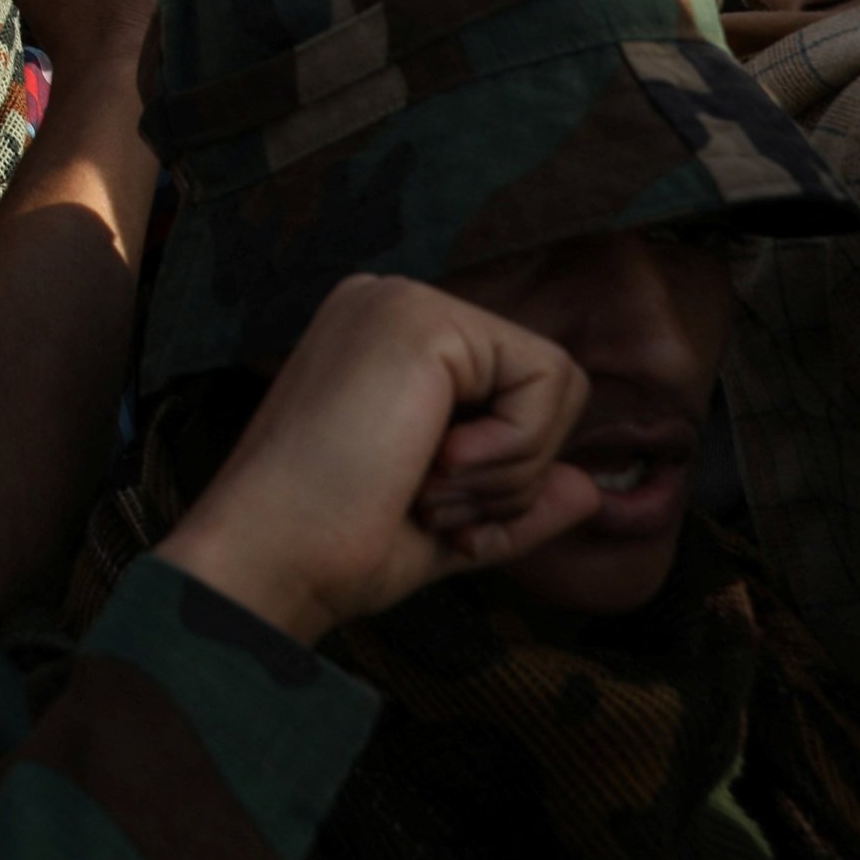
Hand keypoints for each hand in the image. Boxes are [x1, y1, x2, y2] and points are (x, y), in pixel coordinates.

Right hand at [152, 273, 600, 643]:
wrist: (273, 555)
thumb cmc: (333, 547)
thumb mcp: (444, 525)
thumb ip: (516, 501)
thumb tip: (586, 488)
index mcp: (386, 346)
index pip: (511, 393)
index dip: (501, 476)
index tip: (427, 515)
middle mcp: (391, 308)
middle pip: (543, 385)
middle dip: (512, 475)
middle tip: (430, 504)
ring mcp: (403, 304)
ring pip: (556, 382)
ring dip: (511, 469)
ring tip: (426, 488)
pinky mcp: (422, 319)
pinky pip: (548, 381)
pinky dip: (513, 449)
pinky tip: (435, 464)